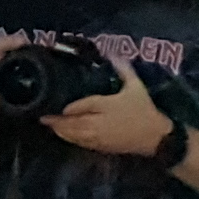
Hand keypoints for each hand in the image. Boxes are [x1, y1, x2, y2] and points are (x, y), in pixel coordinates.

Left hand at [52, 54, 176, 157]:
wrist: (155, 138)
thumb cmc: (144, 110)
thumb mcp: (136, 86)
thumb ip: (123, 68)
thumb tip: (112, 51)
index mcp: (108, 106)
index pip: (85, 105)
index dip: (70, 107)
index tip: (57, 104)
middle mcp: (100, 122)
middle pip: (74, 122)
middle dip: (57, 121)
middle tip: (42, 116)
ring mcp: (99, 137)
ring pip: (75, 135)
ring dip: (61, 131)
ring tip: (48, 125)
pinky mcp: (101, 147)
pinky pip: (81, 143)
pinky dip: (70, 139)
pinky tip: (63, 135)